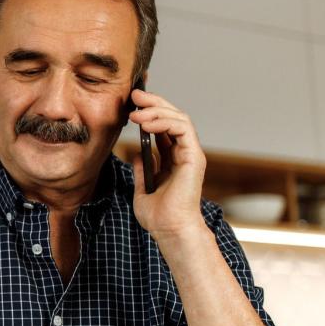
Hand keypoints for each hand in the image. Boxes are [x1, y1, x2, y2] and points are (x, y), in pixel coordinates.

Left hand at [127, 88, 207, 239]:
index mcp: (173, 158)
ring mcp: (190, 153)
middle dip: (154, 103)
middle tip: (134, 95)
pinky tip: (147, 125)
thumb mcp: (143, 188)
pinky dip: (165, 122)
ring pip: (179, 118)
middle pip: (172, 117)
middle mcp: (184, 153)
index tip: (131, 104)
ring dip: (156, 111)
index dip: (150, 112)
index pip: (164, 126)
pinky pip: (183, 129)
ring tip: (135, 113)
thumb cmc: (158, 216)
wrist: (169, 230)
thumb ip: (142, 169)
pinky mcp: (194, 157)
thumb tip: (136, 153)